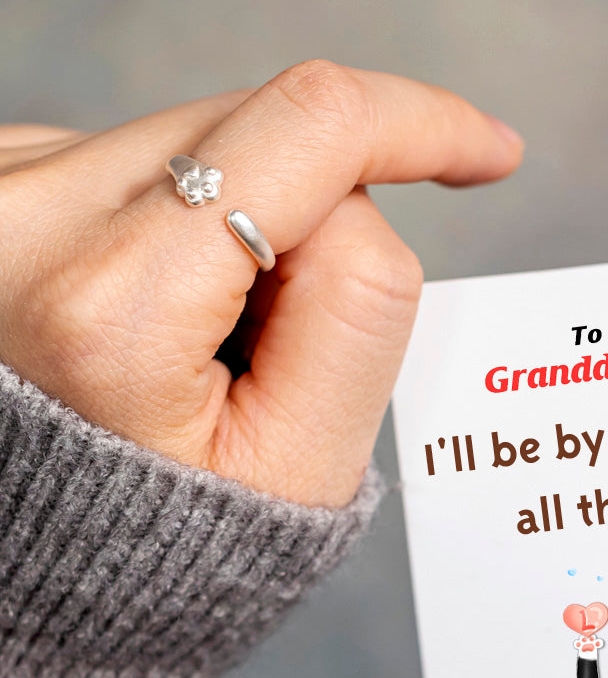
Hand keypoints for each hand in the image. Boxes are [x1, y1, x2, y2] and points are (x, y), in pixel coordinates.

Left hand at [0, 60, 522, 506]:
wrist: (37, 553)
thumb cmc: (166, 534)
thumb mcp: (300, 461)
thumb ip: (361, 313)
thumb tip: (360, 205)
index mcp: (115, 303)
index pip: (307, 131)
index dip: (422, 123)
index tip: (489, 153)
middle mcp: (31, 217)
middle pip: (262, 136)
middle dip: (319, 225)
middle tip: (281, 344)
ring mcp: (5, 187)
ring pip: (208, 143)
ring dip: (250, 225)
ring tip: (202, 346)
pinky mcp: (2, 178)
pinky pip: (147, 164)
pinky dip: (190, 224)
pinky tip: (160, 312)